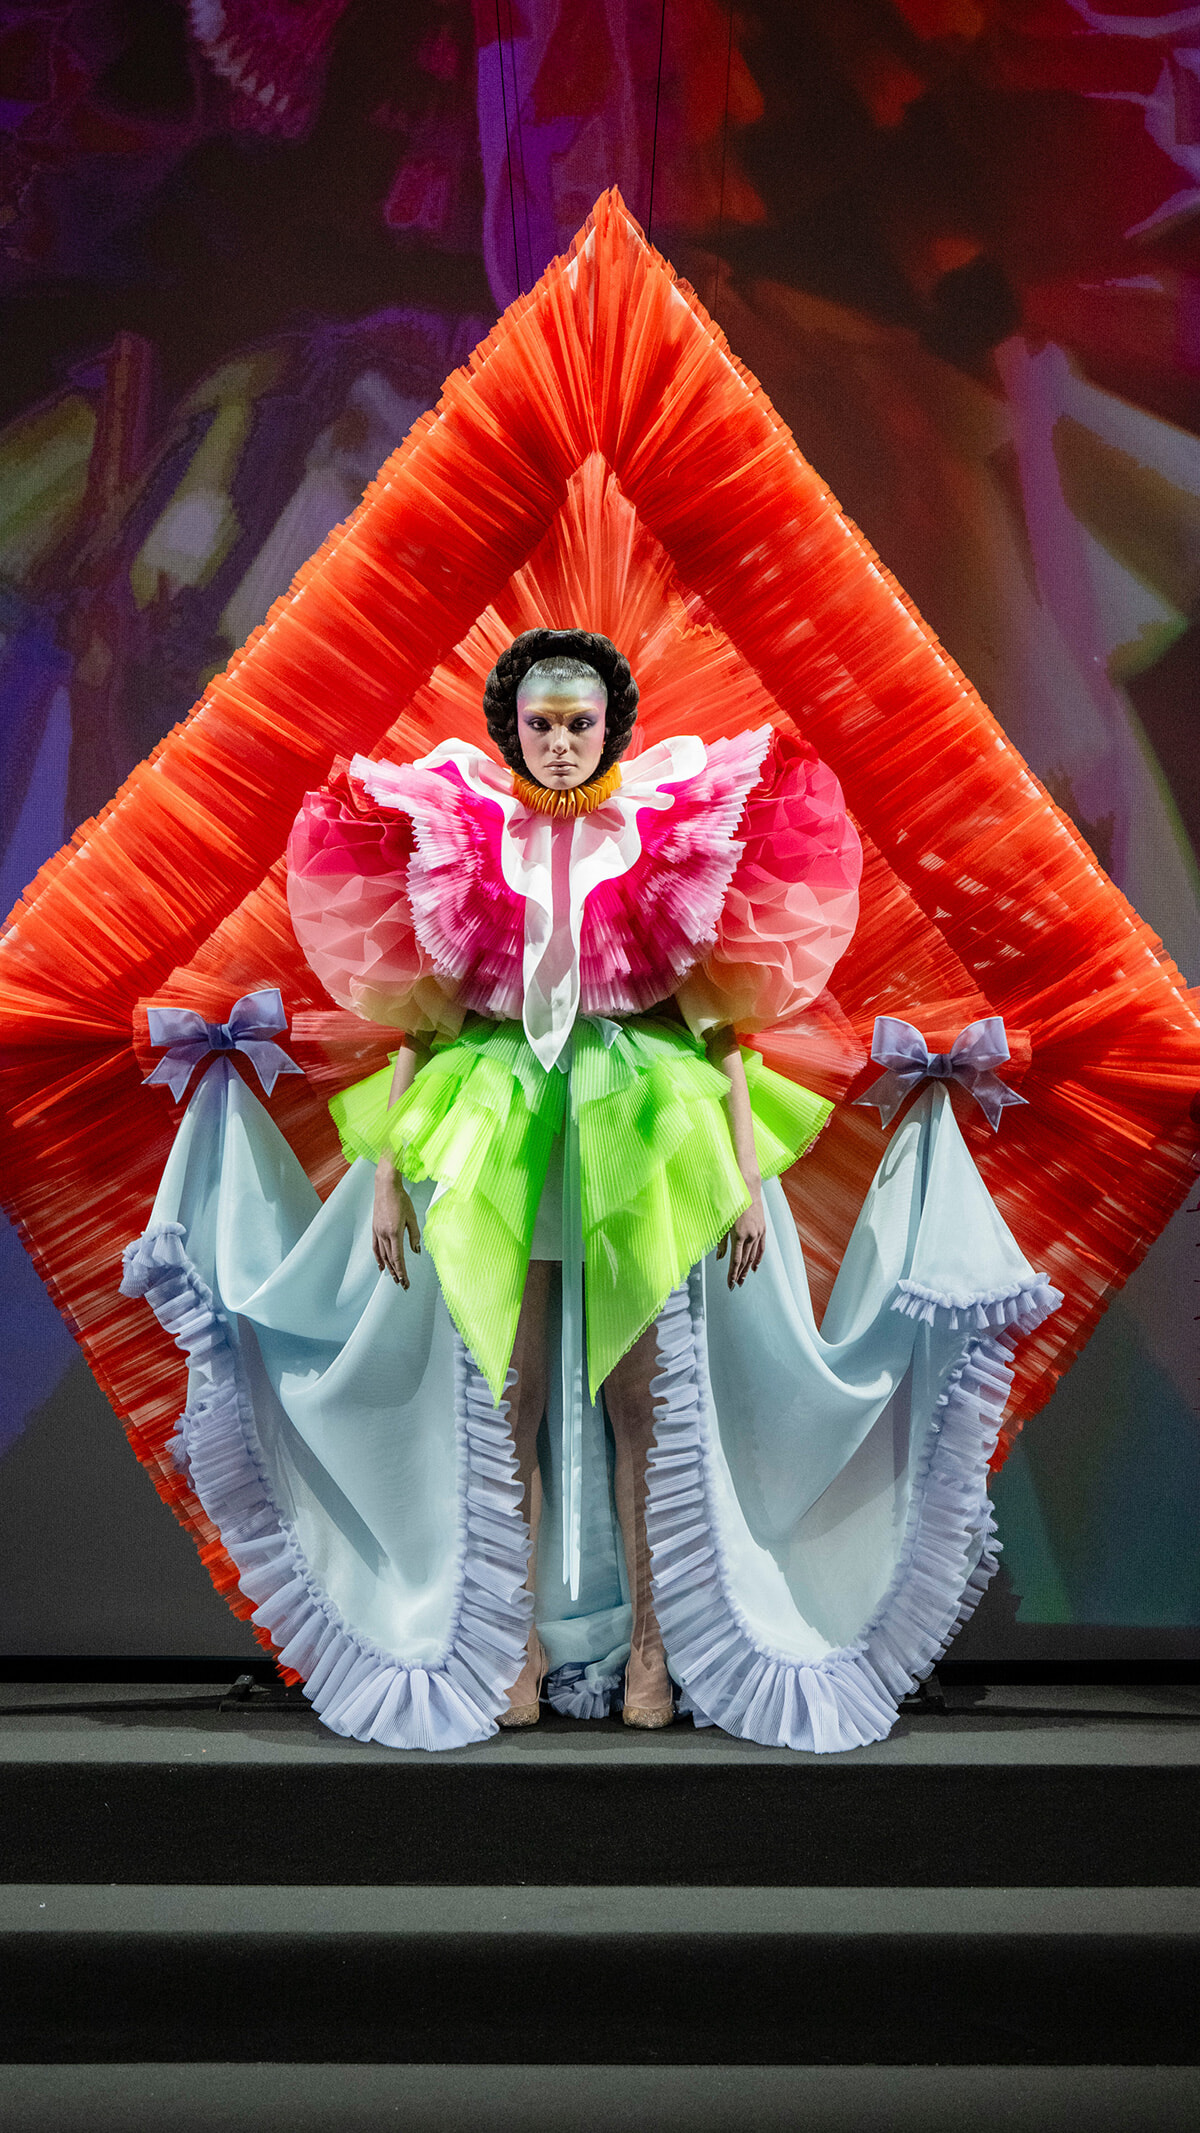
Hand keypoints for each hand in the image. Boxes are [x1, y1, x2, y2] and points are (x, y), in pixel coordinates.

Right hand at [372, 1161, 420, 1288]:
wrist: (386, 1187)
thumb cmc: (401, 1199)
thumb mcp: (412, 1217)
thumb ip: (415, 1236)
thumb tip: (416, 1252)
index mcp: (395, 1232)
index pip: (398, 1258)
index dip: (402, 1272)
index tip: (406, 1282)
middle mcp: (384, 1235)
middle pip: (390, 1259)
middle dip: (397, 1273)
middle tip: (402, 1284)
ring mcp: (377, 1232)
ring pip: (382, 1255)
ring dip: (388, 1268)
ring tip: (393, 1278)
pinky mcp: (374, 1229)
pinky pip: (375, 1247)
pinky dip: (378, 1258)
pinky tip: (381, 1265)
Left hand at [717, 1187, 765, 1288]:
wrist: (747, 1188)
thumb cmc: (732, 1203)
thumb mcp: (723, 1223)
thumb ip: (721, 1242)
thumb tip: (719, 1258)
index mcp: (739, 1235)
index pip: (735, 1260)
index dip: (732, 1274)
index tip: (730, 1284)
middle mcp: (751, 1236)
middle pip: (745, 1261)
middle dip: (740, 1274)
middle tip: (736, 1285)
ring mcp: (758, 1233)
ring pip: (753, 1256)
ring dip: (748, 1269)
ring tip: (744, 1279)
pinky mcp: (763, 1229)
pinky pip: (761, 1247)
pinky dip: (758, 1258)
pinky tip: (755, 1266)